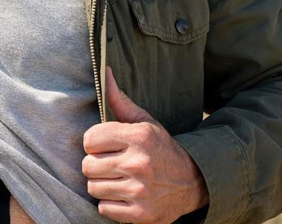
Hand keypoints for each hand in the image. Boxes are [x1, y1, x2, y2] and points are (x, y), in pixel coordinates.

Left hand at [81, 67, 207, 222]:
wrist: (193, 182)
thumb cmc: (162, 149)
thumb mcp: (146, 123)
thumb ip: (120, 101)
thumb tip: (105, 72)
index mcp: (139, 137)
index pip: (89, 139)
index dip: (94, 143)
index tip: (105, 146)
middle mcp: (139, 164)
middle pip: (87, 166)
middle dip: (96, 164)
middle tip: (111, 164)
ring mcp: (140, 191)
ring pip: (93, 188)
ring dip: (102, 185)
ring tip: (118, 179)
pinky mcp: (140, 214)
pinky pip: (103, 208)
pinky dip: (110, 204)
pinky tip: (124, 195)